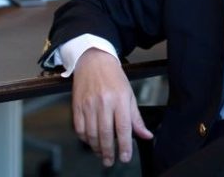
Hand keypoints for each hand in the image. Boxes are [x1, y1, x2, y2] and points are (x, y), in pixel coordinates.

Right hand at [71, 48, 153, 166]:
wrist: (94, 61)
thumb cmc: (114, 78)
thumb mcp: (129, 95)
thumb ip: (136, 118)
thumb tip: (146, 135)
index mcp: (119, 99)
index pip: (123, 128)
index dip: (125, 145)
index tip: (125, 157)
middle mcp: (103, 103)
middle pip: (106, 134)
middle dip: (108, 152)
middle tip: (110, 161)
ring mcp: (88, 105)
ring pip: (91, 134)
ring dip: (96, 147)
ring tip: (102, 153)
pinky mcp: (77, 106)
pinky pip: (79, 128)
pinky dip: (85, 138)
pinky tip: (91, 141)